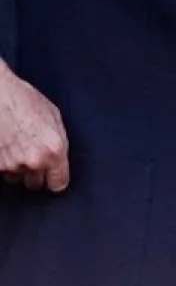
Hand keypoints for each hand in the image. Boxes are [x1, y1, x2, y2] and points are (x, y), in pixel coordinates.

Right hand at [0, 61, 68, 190]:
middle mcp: (34, 161)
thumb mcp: (54, 118)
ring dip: (19, 168)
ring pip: (17, 178)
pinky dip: (5, 162)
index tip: (54, 177)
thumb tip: (60, 157)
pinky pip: (3, 171)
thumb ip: (59, 142)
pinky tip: (7, 145)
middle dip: (36, 174)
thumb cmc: (26, 101)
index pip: (58, 184)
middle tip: (34, 157)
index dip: (56, 180)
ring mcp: (12, 164)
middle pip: (36, 184)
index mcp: (54, 149)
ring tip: (18, 146)